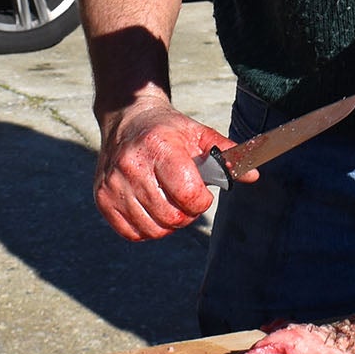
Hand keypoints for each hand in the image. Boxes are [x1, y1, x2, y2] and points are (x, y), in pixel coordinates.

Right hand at [95, 93, 247, 239]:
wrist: (126, 120)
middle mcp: (132, 166)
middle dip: (187, 213)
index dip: (201, 200)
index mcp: (159, 147)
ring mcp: (113, 184)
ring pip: (153, 229)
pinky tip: (151, 209)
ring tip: (169, 202)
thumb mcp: (199, 135)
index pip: (188, 195)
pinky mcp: (102, 198)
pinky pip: (132, 233)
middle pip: (172, 217)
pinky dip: (146, 228)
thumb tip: (252, 175)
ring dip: (168, 223)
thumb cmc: (167, 130)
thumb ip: (227, 155)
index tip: (201, 192)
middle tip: (186, 198)